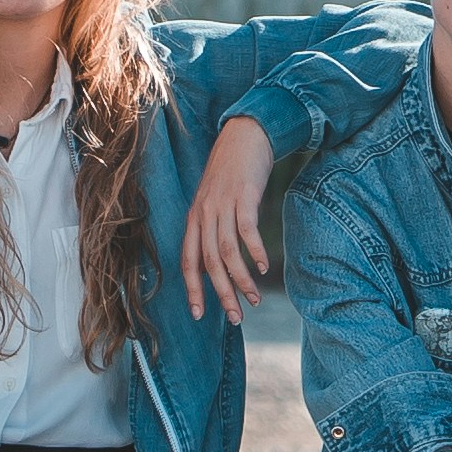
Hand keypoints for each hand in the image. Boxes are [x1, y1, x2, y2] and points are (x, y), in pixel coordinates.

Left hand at [180, 118, 278, 321]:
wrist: (245, 134)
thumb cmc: (232, 172)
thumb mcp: (214, 200)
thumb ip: (212, 229)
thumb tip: (218, 263)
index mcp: (194, 218)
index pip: (187, 261)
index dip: (193, 289)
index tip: (199, 314)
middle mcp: (204, 213)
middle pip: (209, 263)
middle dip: (221, 294)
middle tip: (235, 317)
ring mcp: (223, 204)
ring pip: (228, 252)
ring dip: (241, 280)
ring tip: (253, 298)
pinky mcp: (244, 195)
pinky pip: (247, 231)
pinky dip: (255, 252)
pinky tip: (263, 267)